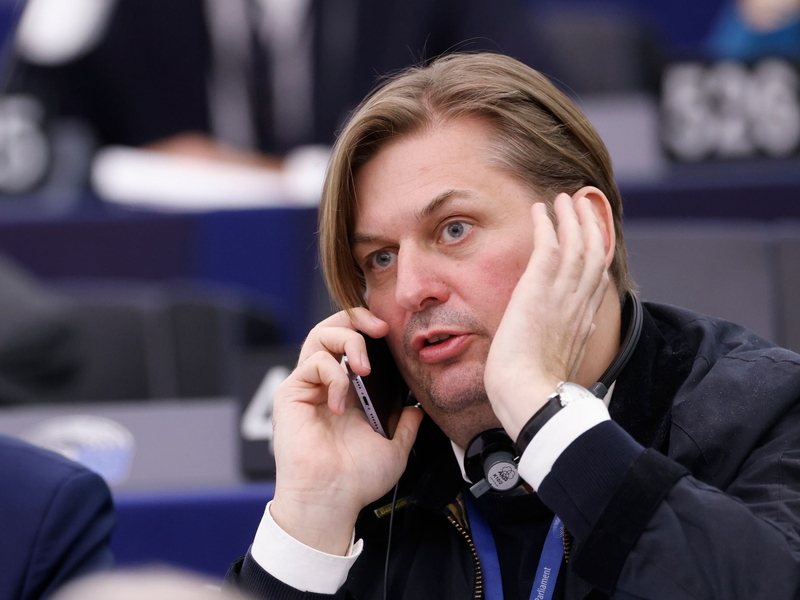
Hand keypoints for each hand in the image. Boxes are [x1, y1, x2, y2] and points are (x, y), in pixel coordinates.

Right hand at [269, 308, 423, 554]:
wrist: (333, 499)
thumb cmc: (357, 479)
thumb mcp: (395, 446)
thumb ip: (407, 424)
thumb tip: (418, 407)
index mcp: (348, 390)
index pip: (353, 342)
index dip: (369, 328)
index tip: (391, 331)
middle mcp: (326, 383)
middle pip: (333, 327)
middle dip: (357, 319)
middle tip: (380, 329)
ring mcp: (307, 386)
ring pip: (319, 335)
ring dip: (348, 341)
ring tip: (365, 367)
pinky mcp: (290, 393)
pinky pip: (313, 362)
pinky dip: (334, 376)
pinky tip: (341, 404)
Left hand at [484, 193, 609, 439]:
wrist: (530, 397)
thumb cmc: (535, 390)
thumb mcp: (558, 363)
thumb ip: (566, 345)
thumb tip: (571, 340)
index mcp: (582, 323)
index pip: (597, 279)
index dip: (597, 252)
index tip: (593, 236)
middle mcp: (578, 305)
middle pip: (593, 254)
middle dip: (590, 226)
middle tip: (582, 204)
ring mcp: (561, 296)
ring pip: (575, 245)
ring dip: (570, 218)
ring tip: (564, 198)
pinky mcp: (538, 290)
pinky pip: (548, 247)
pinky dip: (546, 225)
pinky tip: (541, 209)